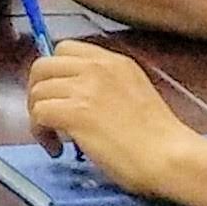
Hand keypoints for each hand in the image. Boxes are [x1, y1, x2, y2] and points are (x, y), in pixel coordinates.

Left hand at [23, 43, 197, 183]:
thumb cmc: (158, 136)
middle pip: (43, 65)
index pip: (65, 49)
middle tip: (48, 118)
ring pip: (37, 92)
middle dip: (38, 92)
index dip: (54, 74)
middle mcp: (97, 67)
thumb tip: (74, 95)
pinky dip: (40, 133)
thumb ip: (105, 85)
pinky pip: (39, 113)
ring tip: (55, 139)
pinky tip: (57, 149)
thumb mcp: (134, 91)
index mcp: (114, 61)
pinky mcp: (76, 112)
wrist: (169, 156)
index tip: (59, 97)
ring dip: (38, 117)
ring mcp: (85, 88)